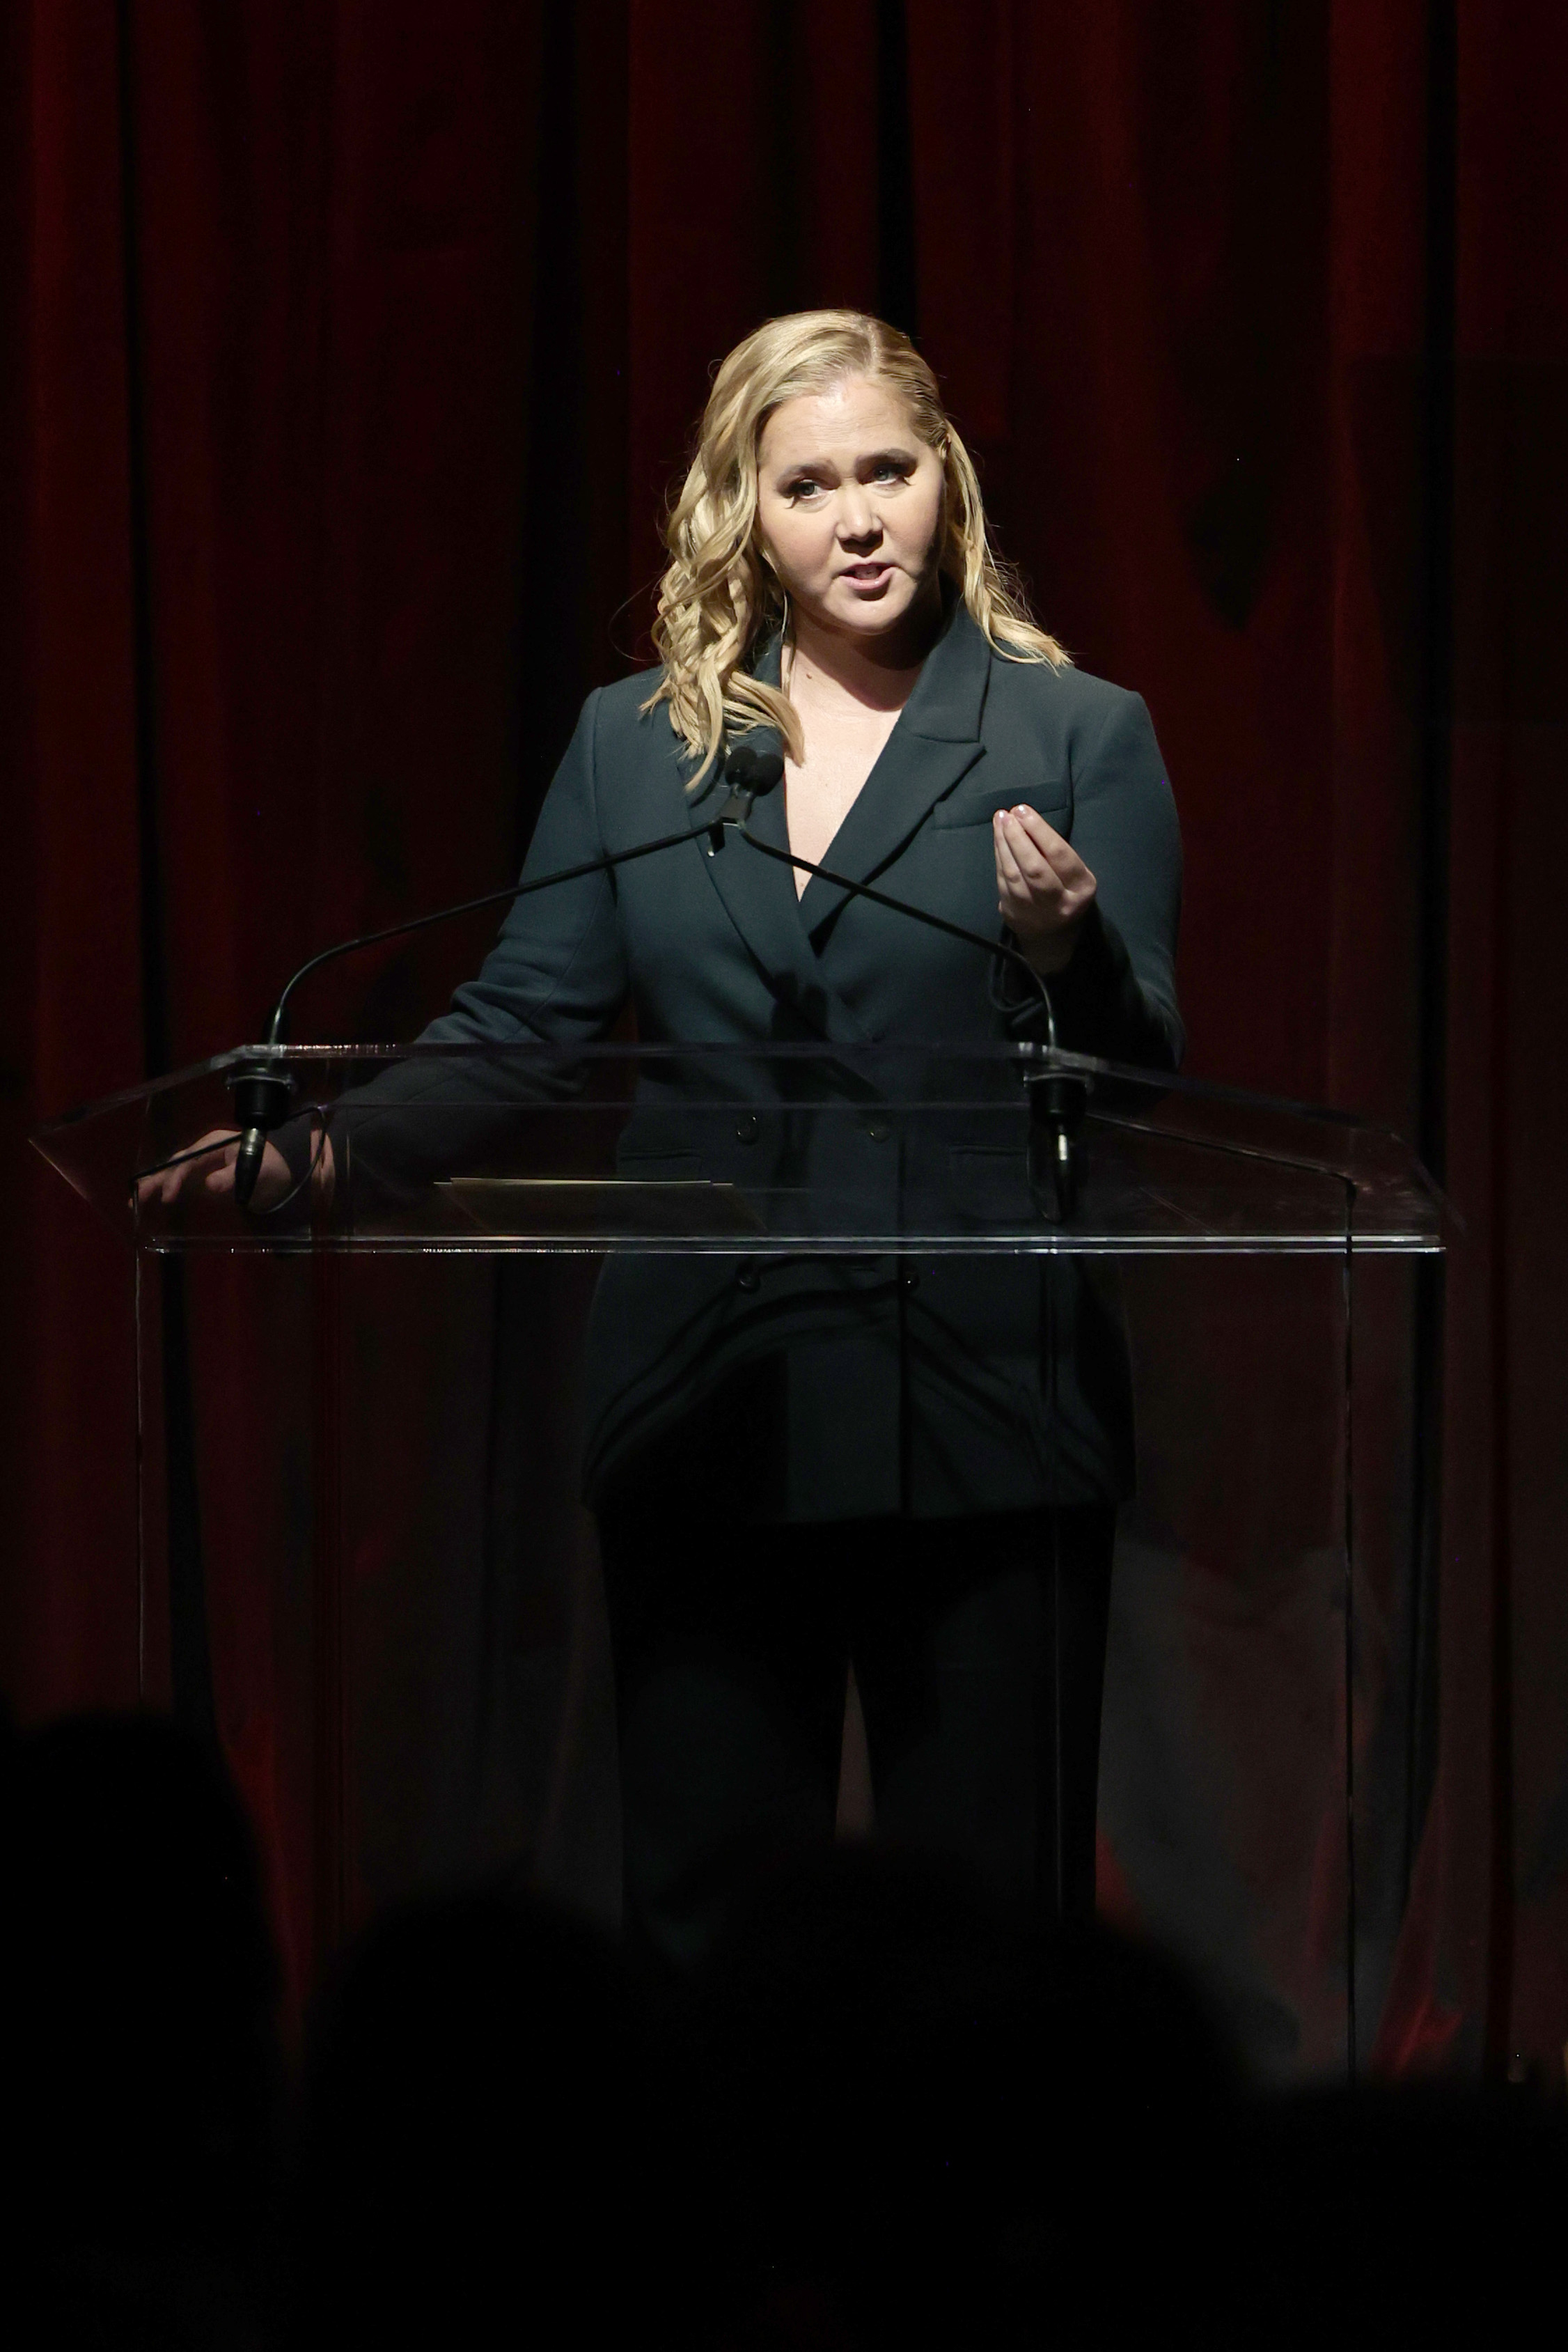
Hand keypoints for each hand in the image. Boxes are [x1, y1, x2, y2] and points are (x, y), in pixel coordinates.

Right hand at [136, 1126, 332, 1212]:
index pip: (188, 1160)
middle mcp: (206, 1152)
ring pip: (176, 1173)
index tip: (168, 1196)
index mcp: (214, 1145)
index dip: (176, 1177)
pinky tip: (157, 1200)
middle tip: (136, 1197)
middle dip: (156, 1180)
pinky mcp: (208, 1176)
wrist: (289, 1170)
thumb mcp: (256, 1170)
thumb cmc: (273, 1166)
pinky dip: (169, 1189)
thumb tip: (209, 1185)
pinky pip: (184, 1181)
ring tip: (136, 1201)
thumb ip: (233, 1177)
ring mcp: (206, 1164)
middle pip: (175, 1165)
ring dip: (157, 1185)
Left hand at [993, 804, 1096, 974]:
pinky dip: (999, 859)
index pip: (1059, 855)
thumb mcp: (1075, 875)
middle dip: (1017, 838)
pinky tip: (998, 842)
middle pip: (1034, 868)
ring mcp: (1034, 913)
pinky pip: (1002, 882)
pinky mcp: (1013, 916)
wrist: (1054, 939)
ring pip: (1014, 876)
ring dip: (1003, 845)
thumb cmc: (1067, 894)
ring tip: (999, 821)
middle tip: (1007, 815)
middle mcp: (1059, 904)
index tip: (1024, 810)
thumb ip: (1056, 853)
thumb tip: (1025, 819)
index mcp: (1081, 889)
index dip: (1039, 830)